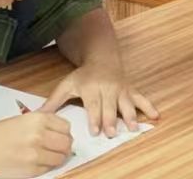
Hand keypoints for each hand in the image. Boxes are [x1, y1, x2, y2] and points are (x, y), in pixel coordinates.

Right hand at [0, 112, 73, 178]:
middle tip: (58, 148)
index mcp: (38, 119)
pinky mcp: (30, 170)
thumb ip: (44, 123)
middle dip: (65, 146)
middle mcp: (39, 135)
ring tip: (48, 156)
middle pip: (66, 143)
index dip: (64, 133)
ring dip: (57, 158)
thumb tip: (63, 132)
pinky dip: (46, 166)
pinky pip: (48, 169)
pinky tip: (37, 162)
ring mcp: (35, 154)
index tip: (60, 136)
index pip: (66, 127)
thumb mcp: (23, 120)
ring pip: (61, 158)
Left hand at [42, 60, 158, 138]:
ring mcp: (121, 89)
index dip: (95, 117)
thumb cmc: (83, 75)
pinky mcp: (130, 89)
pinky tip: (156, 116)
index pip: (93, 104)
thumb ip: (53, 102)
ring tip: (133, 128)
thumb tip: (36, 115)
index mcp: (91, 87)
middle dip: (111, 120)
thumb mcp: (66, 85)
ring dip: (130, 116)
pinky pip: (141, 98)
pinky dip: (149, 107)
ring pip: (126, 103)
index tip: (95, 130)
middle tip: (112, 133)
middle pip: (110, 106)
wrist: (103, 58)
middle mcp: (108, 88)